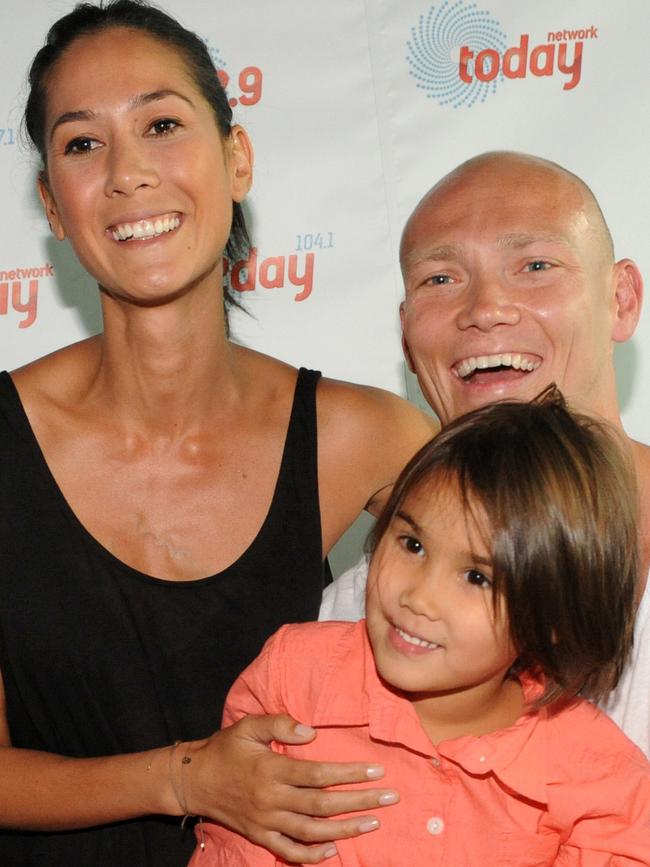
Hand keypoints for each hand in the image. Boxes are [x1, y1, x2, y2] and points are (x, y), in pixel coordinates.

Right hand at [186, 714, 398, 863]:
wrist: (195, 780)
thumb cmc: (226, 748)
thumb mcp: (249, 725)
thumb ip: (279, 722)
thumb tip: (311, 731)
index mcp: (271, 769)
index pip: (319, 774)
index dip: (350, 773)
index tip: (377, 770)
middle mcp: (271, 799)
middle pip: (323, 805)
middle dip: (360, 801)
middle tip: (389, 797)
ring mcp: (266, 822)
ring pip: (312, 831)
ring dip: (345, 829)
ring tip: (373, 823)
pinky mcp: (260, 836)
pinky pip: (290, 851)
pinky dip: (312, 856)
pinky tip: (334, 850)